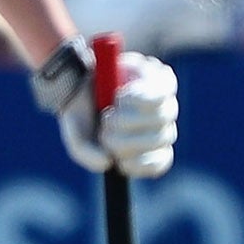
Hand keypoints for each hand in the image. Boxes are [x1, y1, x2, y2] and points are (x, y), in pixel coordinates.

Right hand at [57, 52, 178, 179]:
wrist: (78, 79)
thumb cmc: (82, 113)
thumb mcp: (77, 138)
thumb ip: (86, 154)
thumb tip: (107, 162)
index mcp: (145, 146)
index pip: (161, 161)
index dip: (143, 164)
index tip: (121, 162)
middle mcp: (160, 124)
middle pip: (163, 138)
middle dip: (128, 140)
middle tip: (105, 130)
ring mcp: (166, 101)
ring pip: (162, 117)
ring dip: (132, 118)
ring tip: (109, 111)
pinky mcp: (163, 78)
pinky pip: (162, 94)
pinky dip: (140, 99)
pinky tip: (122, 97)